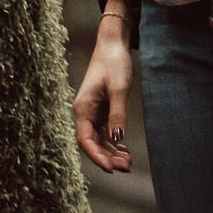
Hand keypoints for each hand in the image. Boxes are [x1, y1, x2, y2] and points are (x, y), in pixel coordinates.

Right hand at [73, 14, 134, 171]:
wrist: (113, 44)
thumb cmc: (114, 62)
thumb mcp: (119, 88)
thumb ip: (118, 114)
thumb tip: (116, 139)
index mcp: (83, 108)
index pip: (86, 140)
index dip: (97, 156)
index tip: (111, 168)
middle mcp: (85, 112)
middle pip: (93, 143)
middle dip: (107, 157)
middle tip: (126, 167)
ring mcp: (93, 112)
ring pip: (100, 139)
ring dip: (112, 152)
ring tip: (128, 163)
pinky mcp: (101, 110)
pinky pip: (105, 132)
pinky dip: (114, 143)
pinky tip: (125, 151)